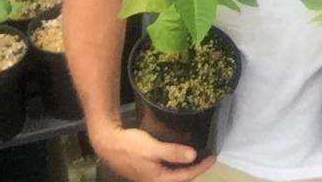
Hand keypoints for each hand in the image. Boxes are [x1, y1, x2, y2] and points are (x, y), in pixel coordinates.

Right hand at [91, 125, 215, 181]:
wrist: (108, 143)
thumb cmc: (130, 146)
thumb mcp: (153, 148)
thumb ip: (172, 152)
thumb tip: (193, 156)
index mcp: (158, 180)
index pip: (186, 176)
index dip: (201, 167)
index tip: (214, 156)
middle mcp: (155, 181)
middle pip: (181, 179)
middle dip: (195, 169)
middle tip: (208, 157)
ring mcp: (149, 177)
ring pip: (174, 175)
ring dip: (186, 167)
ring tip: (198, 156)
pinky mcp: (146, 170)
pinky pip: (167, 170)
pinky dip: (176, 164)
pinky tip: (180, 155)